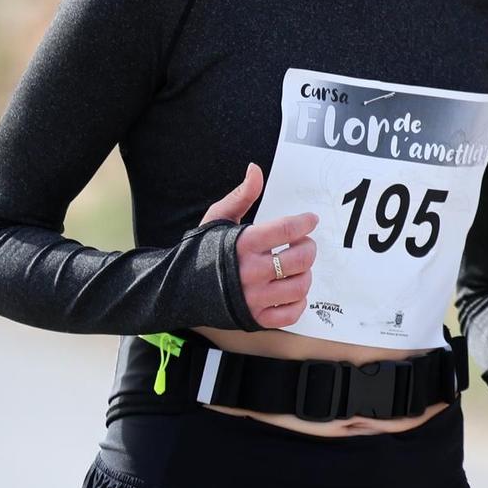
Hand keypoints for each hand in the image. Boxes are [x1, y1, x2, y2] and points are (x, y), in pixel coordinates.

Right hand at [200, 164, 319, 329]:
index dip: (305, 222)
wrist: (177, 289)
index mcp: (243, 244)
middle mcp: (250, 272)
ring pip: (300, 287)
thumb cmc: (202, 250)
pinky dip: (298, 302)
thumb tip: (255, 169)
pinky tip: (290, 290)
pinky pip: (291, 313)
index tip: (310, 220)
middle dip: (308, 248)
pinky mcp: (255, 319)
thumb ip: (242, 195)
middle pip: (300, 259)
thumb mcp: (218, 218)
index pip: (287, 230)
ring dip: (305, 275)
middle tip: (304, 244)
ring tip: (297, 268)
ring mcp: (253, 298)